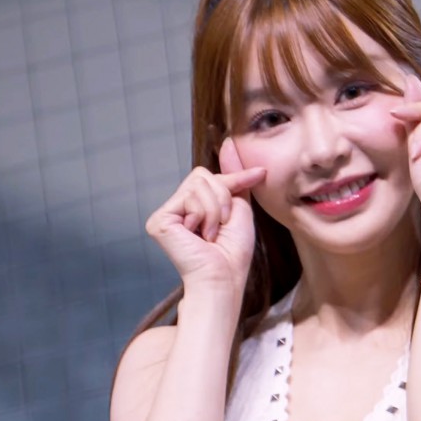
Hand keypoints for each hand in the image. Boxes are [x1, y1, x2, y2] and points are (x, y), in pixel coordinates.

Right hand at [144, 138, 265, 291]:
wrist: (224, 278)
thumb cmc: (233, 253)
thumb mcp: (239, 208)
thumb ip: (232, 177)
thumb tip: (227, 142)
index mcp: (194, 207)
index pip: (212, 177)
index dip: (236, 179)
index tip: (260, 175)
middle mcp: (177, 208)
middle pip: (204, 176)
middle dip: (222, 199)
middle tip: (221, 227)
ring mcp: (167, 214)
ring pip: (199, 184)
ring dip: (215, 210)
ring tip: (210, 235)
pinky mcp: (159, 220)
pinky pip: (190, 195)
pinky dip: (204, 215)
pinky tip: (199, 236)